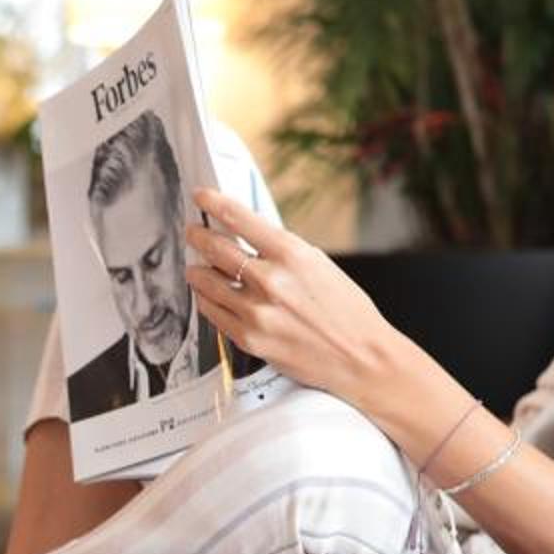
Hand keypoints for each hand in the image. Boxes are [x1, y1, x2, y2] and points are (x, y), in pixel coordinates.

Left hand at [183, 189, 420, 410]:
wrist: (360, 357)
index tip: (201, 196)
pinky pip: (213, 313)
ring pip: (207, 282)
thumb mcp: (319, 265)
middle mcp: (271, 281)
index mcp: (292, 255)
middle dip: (198, 237)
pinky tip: (206, 295)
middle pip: (216, 249)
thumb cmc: (347, 311)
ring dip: (198, 271)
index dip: (214, 203)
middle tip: (192, 233)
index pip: (240, 219)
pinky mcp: (249, 338)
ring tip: (196, 267)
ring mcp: (257, 312)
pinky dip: (206, 300)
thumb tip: (250, 238)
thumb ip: (283, 252)